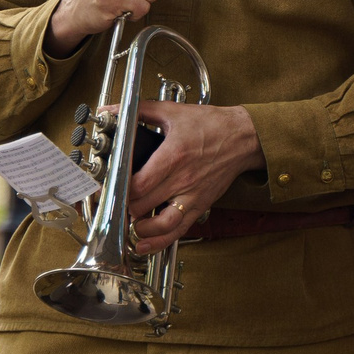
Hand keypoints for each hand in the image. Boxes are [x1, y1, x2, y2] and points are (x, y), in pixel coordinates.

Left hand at [123, 99, 262, 252]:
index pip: (140, 184)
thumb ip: (139, 110)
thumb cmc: (210, 124)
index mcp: (174, 156)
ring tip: (130, 224)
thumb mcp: (173, 111)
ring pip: (162, 225)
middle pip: (144, 205)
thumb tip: (111, 109)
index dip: (120, 189)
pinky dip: (160, 241)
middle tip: (114, 203)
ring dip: (141, 229)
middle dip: (124, 207)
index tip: (110, 187)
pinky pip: (179, 230)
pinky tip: (146, 244)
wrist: (243, 137)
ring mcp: (192, 196)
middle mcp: (183, 179)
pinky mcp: (200, 206)